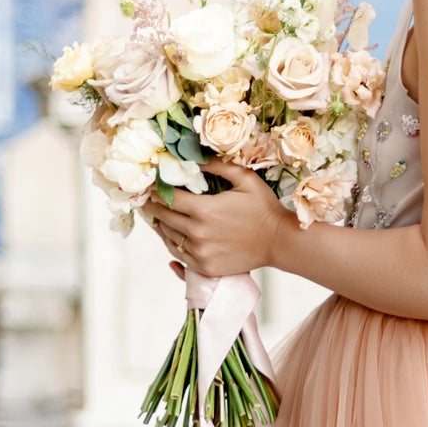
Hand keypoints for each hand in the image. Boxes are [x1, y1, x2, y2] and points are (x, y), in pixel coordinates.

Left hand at [147, 163, 287, 277]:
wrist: (279, 242)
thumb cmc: (264, 209)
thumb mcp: (245, 179)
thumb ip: (218, 166)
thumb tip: (195, 158)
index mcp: (204, 210)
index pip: (168, 199)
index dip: (157, 190)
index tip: (151, 186)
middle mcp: (198, 234)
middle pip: (164, 218)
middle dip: (154, 206)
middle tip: (148, 199)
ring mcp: (200, 253)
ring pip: (169, 237)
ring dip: (161, 225)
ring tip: (158, 216)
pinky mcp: (205, 268)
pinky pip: (179, 255)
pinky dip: (172, 244)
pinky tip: (171, 235)